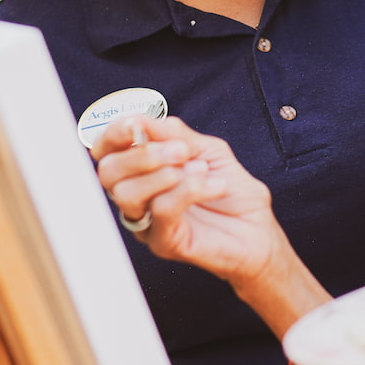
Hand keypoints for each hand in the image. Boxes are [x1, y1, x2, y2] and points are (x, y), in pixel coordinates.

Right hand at [91, 115, 286, 290]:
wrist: (259, 230)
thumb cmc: (231, 191)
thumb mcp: (206, 150)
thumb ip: (174, 135)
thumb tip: (142, 120)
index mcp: (141, 172)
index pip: (105, 152)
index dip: (113, 134)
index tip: (136, 124)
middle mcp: (137, 198)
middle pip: (108, 172)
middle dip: (142, 154)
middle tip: (181, 150)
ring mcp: (147, 223)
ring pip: (126, 194)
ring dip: (163, 172)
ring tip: (200, 169)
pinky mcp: (164, 243)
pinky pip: (161, 210)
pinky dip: (188, 190)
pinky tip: (214, 184)